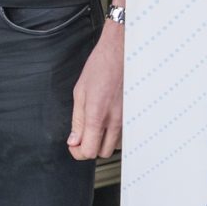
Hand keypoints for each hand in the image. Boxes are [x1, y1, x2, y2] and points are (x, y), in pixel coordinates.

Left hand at [68, 24, 124, 159]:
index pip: (88, 151)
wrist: (122, 52)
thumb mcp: (80, 92)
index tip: (73, 144)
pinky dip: (113, 133)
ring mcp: (127, 119)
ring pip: (114, 146)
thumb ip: (77, 120)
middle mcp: (114, 121)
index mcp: (97, 115)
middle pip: (101, 153)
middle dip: (89, 148)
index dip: (77, 152)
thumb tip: (74, 140)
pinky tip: (107, 119)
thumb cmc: (100, 67)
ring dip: (102, 141)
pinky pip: (123, 134)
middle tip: (82, 135)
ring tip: (94, 125)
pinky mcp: (134, 115)